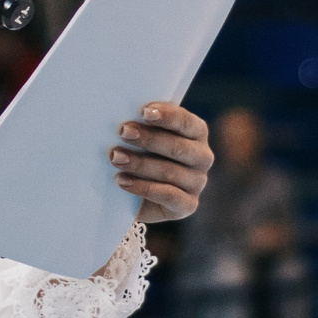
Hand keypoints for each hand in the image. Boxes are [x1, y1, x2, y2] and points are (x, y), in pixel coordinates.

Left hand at [110, 103, 211, 223]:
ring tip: (115, 157)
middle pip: (178, 147)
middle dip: (148, 138)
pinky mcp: (188, 205)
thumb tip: (126, 121)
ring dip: (139, 163)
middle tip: (123, 132)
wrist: (140, 197)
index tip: (144, 112)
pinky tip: (122, 181)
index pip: (186, 122)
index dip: (167, 116)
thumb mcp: (146, 139)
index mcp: (196, 133)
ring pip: (170, 171)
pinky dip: (143, 187)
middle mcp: (202, 157)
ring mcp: (197, 182)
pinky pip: (168, 195)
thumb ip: (143, 126)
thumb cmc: (143, 155)